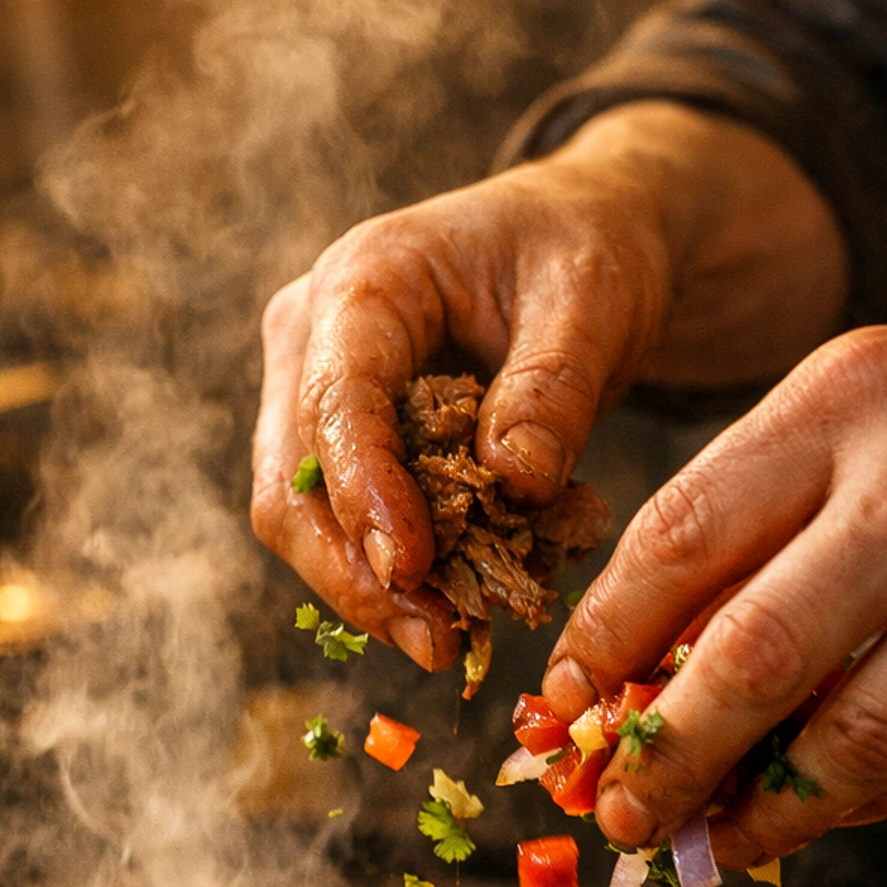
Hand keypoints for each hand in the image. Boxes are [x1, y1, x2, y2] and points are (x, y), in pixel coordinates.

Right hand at [251, 105, 843, 668]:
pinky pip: (342, 529)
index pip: (336, 399)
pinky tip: (456, 611)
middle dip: (357, 573)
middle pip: (293, 482)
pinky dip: (394, 579)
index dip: (365, 492)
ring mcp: (313, 394)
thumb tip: (515, 488)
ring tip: (452, 641)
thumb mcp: (593, 303)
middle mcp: (311, 338)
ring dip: (371, 591)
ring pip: (303, 519)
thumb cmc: (583, 253)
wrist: (578, 244)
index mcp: (365, 279)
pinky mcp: (338, 444)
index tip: (413, 569)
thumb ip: (553, 390)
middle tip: (439, 642)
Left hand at [543, 302, 886, 864]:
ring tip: (705, 846)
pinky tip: (814, 816)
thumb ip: (756, 509)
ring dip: (763, 817)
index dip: (601, 643)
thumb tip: (638, 668)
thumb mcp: (859, 401)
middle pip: (754, 656)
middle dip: (666, 758)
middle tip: (618, 816)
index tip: (557, 713)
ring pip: (855, 740)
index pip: (680, 540)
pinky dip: (865, 804)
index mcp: (845, 400)